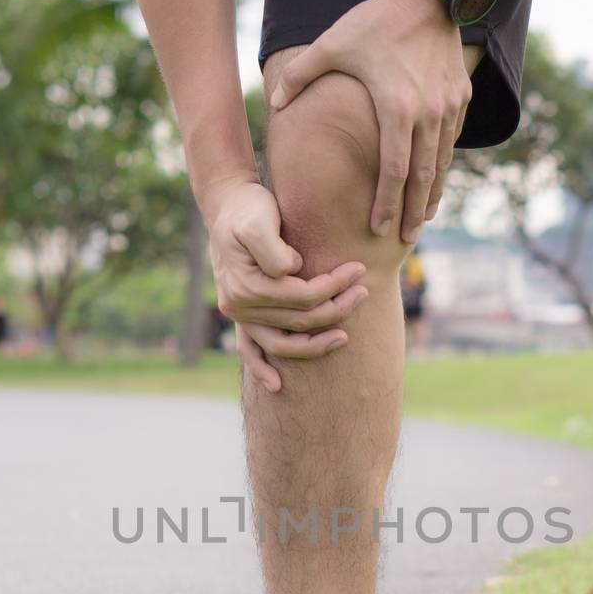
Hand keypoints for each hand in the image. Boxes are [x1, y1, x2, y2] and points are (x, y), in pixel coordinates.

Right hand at [206, 181, 369, 392]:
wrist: (228, 207)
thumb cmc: (249, 209)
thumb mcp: (258, 219)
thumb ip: (272, 247)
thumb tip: (293, 269)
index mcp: (246, 287)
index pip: (301, 297)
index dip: (333, 287)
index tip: (359, 270)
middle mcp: (239, 307)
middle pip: (298, 321)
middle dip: (336, 308)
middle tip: (364, 291)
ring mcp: (239, 316)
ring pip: (282, 344)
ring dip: (315, 345)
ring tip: (346, 336)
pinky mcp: (243, 317)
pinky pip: (250, 350)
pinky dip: (261, 369)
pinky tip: (277, 386)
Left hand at [269, 0, 470, 243]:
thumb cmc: (376, 21)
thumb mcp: (333, 44)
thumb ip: (301, 76)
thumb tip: (274, 103)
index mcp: (397, 108)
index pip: (392, 170)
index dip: (386, 203)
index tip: (378, 229)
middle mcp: (428, 114)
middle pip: (422, 177)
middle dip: (412, 211)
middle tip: (404, 238)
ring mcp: (449, 107)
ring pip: (442, 162)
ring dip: (432, 192)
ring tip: (422, 216)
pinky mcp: (460, 97)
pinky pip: (452, 139)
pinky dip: (443, 163)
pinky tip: (435, 178)